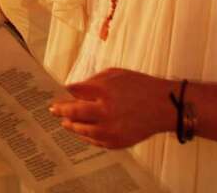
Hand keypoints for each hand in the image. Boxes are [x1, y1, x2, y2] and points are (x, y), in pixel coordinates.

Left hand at [49, 68, 174, 148]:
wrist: (163, 106)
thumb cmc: (140, 86)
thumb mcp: (115, 75)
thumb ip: (92, 82)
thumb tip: (73, 89)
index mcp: (104, 92)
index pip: (75, 94)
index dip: (64, 96)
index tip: (57, 96)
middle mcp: (105, 112)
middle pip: (73, 114)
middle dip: (60, 112)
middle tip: (53, 111)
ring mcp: (110, 130)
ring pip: (82, 131)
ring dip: (71, 126)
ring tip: (65, 123)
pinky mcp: (117, 142)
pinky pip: (95, 141)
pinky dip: (86, 136)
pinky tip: (82, 132)